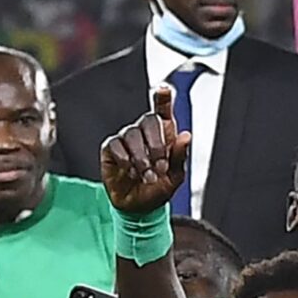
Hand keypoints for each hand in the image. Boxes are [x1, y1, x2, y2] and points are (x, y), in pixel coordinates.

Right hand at [101, 85, 192, 215]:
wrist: (139, 208)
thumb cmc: (158, 189)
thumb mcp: (175, 177)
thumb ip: (179, 156)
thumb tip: (187, 136)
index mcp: (164, 135)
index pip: (162, 111)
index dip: (163, 99)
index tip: (164, 89)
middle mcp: (144, 133)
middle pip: (149, 120)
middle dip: (156, 144)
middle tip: (160, 166)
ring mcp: (126, 139)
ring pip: (132, 134)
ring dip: (141, 156)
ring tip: (147, 175)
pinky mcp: (111, 149)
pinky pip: (115, 144)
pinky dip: (125, 158)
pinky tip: (130, 170)